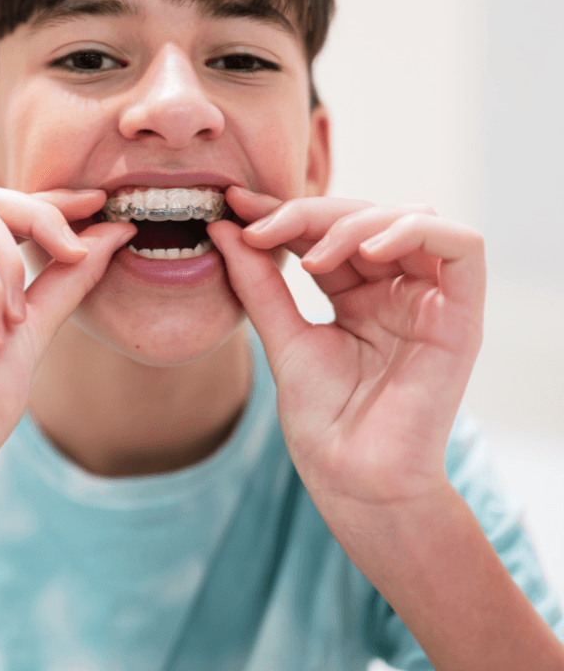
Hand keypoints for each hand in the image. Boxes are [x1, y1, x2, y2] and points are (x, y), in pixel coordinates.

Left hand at [208, 188, 485, 517]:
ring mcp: (429, 299)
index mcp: (356, 294)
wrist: (352, 481)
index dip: (283, 211)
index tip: (234, 205)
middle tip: (259, 227)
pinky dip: (414, 232)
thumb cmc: (322, 421)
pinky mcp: (461, 315)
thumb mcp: (282, 338)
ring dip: (354, 222)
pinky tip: (365, 253)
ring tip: (310, 257)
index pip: (326, 231)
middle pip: (364, 216)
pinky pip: (461, 247)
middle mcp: (394, 290)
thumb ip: (258, 282)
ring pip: (408, 219)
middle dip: (308, 213)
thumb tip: (224, 226)